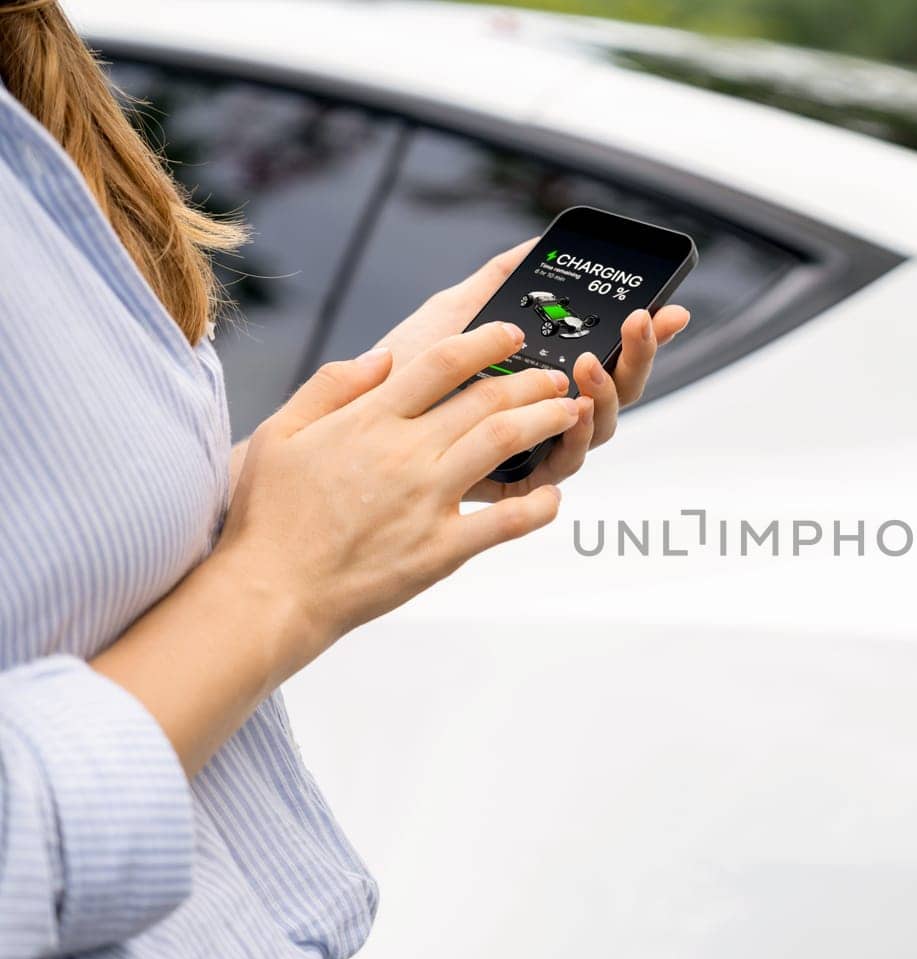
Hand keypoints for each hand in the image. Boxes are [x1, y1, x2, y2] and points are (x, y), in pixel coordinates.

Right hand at [221, 320, 575, 650]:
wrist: (273, 590)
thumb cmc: (271, 516)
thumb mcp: (279, 433)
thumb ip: (331, 386)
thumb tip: (382, 357)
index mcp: (369, 421)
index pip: (442, 363)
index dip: (485, 342)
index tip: (512, 335)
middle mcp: (405, 453)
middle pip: (486, 399)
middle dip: (530, 381)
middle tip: (554, 378)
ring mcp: (428, 500)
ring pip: (504, 443)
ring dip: (545, 423)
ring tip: (569, 414)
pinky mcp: (442, 548)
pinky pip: (506, 521)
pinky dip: (538, 507)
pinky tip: (553, 497)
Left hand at [370, 239, 689, 501]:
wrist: (348, 424)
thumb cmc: (399, 374)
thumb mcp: (450, 314)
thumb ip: (496, 281)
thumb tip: (536, 243)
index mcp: (543, 375)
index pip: (612, 353)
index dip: (645, 335)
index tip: (668, 306)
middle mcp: (548, 413)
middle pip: (618, 392)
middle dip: (638, 355)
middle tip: (637, 320)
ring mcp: (536, 450)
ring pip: (598, 428)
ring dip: (606, 392)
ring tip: (592, 361)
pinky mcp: (514, 484)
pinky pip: (560, 470)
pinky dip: (572, 439)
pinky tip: (572, 411)